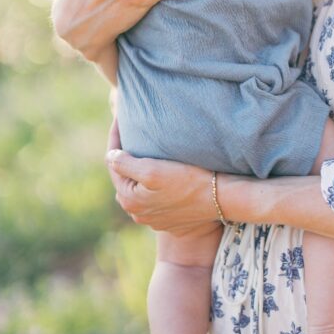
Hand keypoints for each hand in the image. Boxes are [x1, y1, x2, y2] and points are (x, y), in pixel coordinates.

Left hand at [106, 119, 216, 234]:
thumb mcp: (153, 171)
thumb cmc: (190, 181)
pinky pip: (155, 195)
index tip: (119, 115)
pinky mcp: (169, 218)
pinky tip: (164, 169)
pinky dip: (155, 181)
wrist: (223, 199)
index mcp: (129, 200)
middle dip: (127, 154)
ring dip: (141, 169)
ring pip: (140, 186)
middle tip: (133, 130)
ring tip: (147, 148)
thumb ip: (125, 163)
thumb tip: (110, 155)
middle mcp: (137, 212)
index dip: (116, 137)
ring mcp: (153, 218)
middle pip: (126, 175)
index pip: (113, 162)